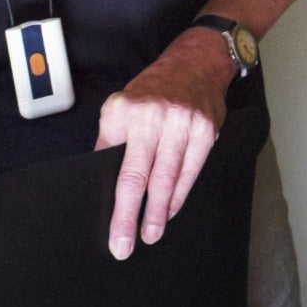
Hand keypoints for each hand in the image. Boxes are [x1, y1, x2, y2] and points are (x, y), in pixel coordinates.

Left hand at [96, 27, 234, 258]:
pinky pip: (192, 170)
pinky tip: (171, 209)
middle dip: (135, 216)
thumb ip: (110, 141)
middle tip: (127, 245)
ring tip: (151, 233)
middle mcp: (156, 116)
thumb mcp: (120, 106)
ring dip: (160, 211)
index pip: (120, 168)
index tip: (113, 233)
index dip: (118, 205)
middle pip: (143, 178)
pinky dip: (180, 194)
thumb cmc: (154, 88)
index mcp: (128, 111)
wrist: (196, 62)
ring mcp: (184, 123)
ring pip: (170, 178)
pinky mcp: (206, 129)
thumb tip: (101, 180)